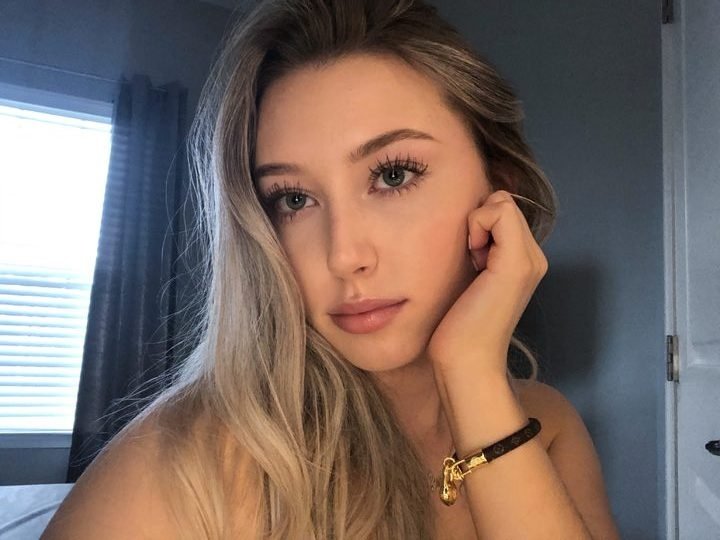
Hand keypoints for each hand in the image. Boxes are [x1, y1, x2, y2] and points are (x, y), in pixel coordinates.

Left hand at [427, 190, 547, 375]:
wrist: (467, 361)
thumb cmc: (459, 324)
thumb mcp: (472, 275)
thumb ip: (480, 247)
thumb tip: (473, 216)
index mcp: (525, 260)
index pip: (503, 208)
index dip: (479, 222)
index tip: (470, 257)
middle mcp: (535, 257)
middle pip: (503, 202)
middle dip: (478, 222)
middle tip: (471, 260)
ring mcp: (530, 260)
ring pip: (502, 203)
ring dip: (476, 225)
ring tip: (473, 263)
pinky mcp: (517, 263)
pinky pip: (500, 211)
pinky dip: (477, 226)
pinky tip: (473, 260)